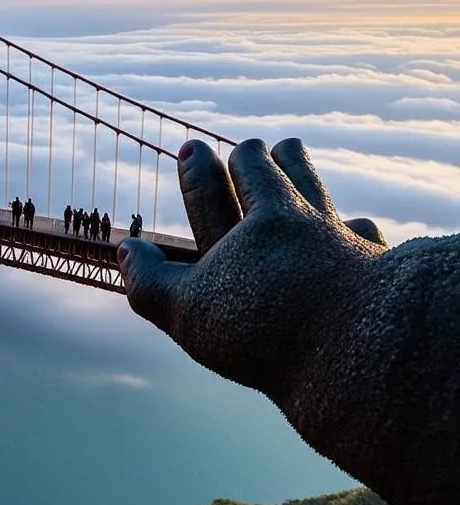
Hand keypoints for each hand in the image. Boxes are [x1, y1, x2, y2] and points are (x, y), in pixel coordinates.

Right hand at [118, 138, 385, 400]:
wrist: (364, 356)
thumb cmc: (268, 333)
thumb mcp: (190, 312)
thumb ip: (150, 282)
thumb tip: (125, 249)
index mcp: (261, 221)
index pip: (227, 178)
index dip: (204, 167)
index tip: (192, 148)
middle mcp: (305, 219)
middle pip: (282, 165)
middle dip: (257, 156)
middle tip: (248, 149)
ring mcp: (345, 239)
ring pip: (319, 188)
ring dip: (299, 169)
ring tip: (290, 154)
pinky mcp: (379, 267)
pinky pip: (364, 232)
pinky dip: (351, 228)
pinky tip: (352, 228)